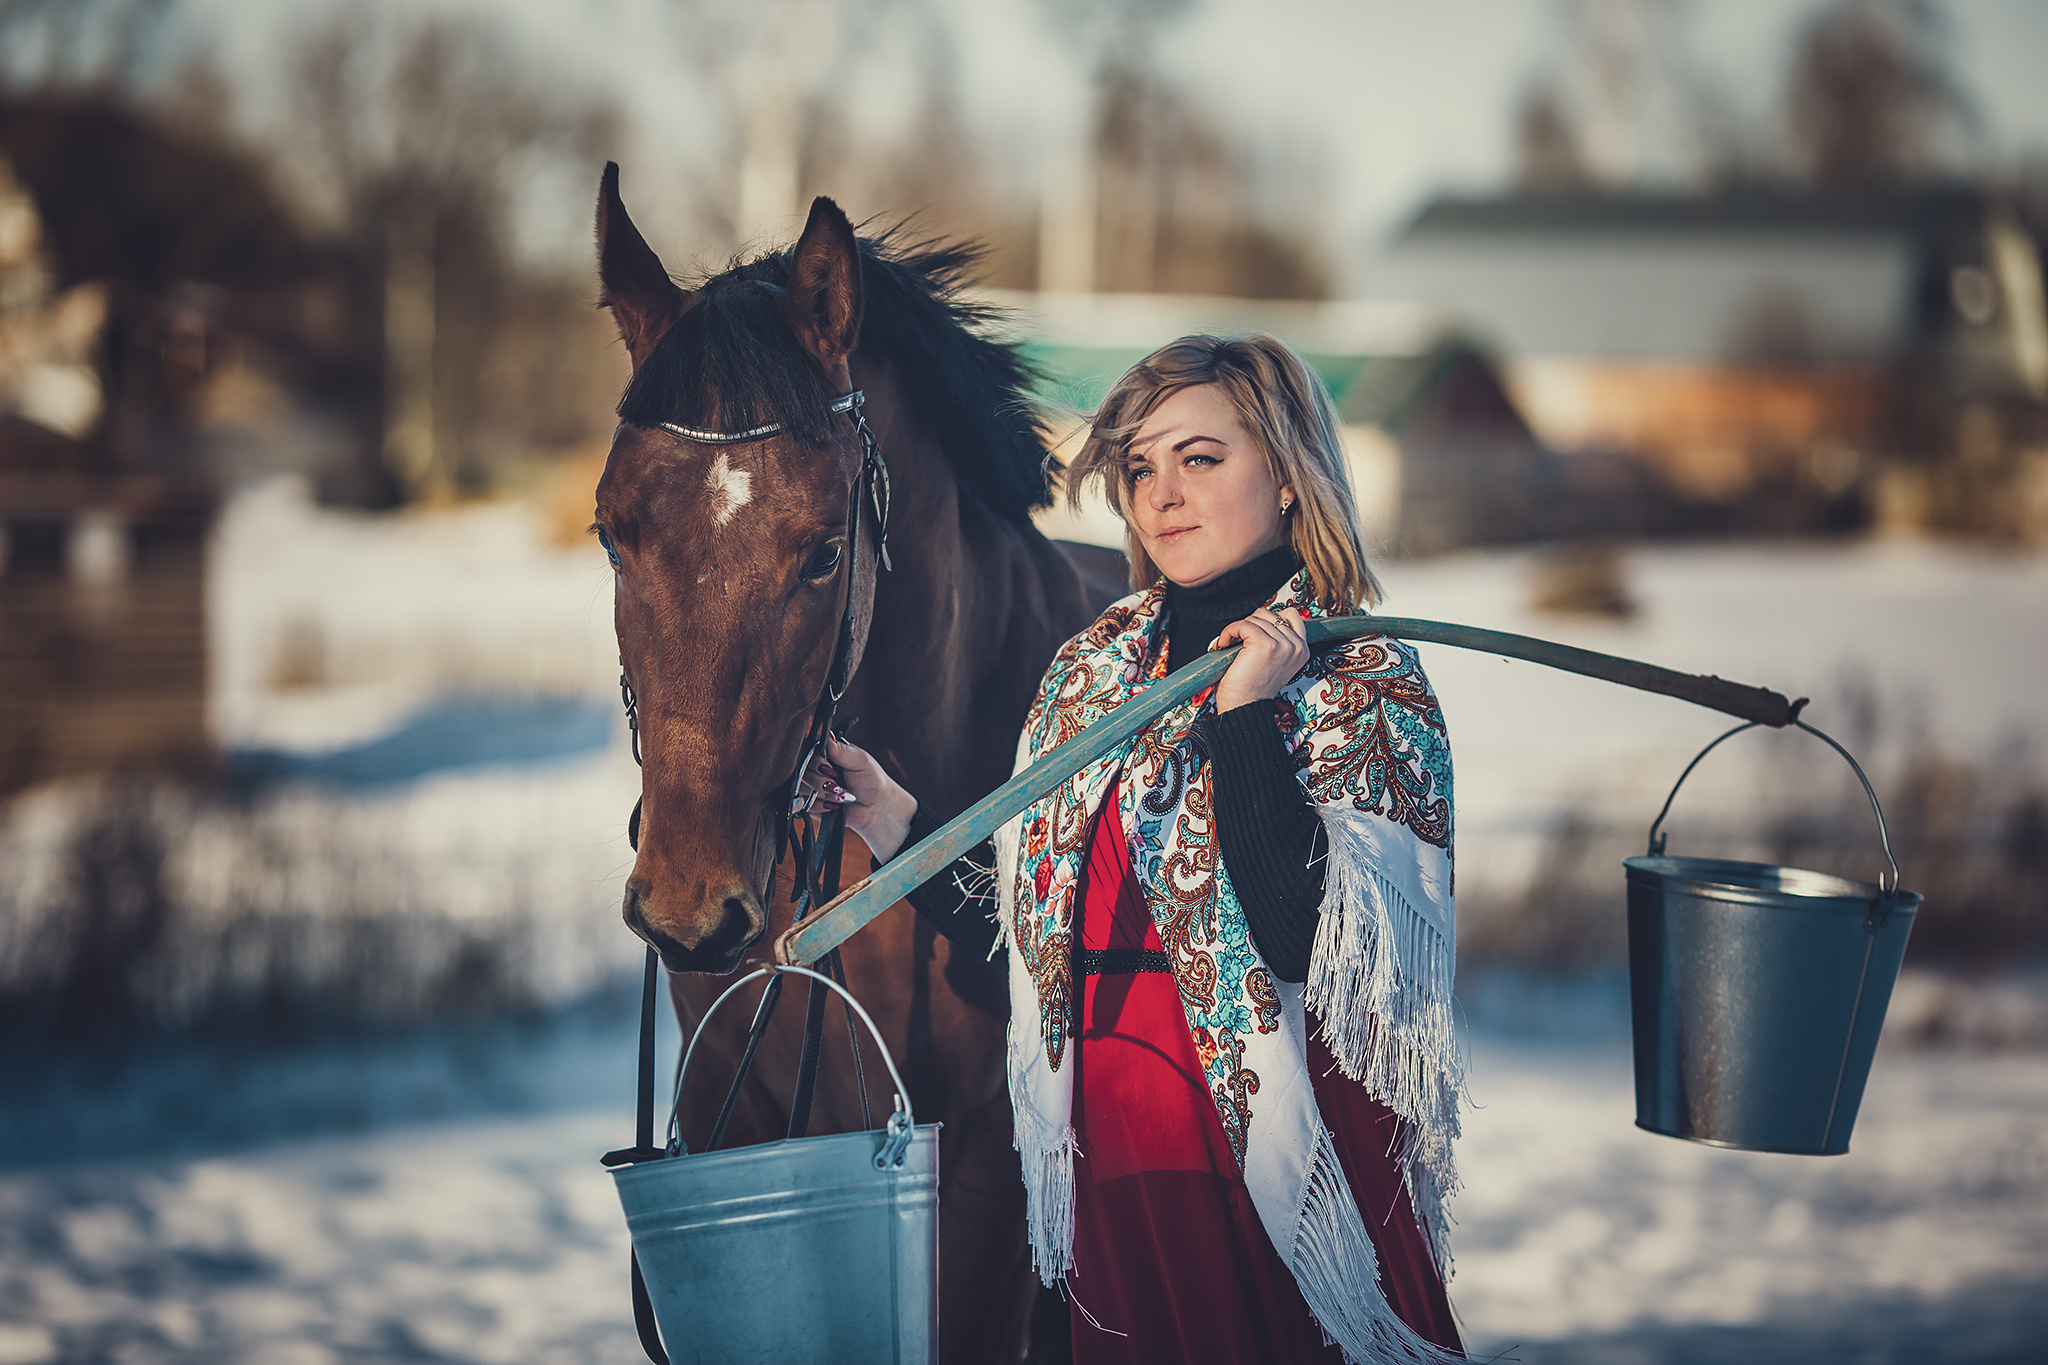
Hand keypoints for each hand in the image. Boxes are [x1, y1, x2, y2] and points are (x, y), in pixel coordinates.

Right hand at [802, 733, 918, 861]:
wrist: (876, 807)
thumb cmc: (870, 779)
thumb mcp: (859, 760)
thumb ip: (841, 750)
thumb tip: (827, 734)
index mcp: (825, 751)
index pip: (806, 750)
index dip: (815, 762)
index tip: (831, 769)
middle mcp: (814, 765)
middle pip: (800, 770)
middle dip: (820, 781)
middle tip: (837, 785)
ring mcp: (810, 784)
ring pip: (800, 787)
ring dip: (822, 794)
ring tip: (841, 796)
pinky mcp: (809, 802)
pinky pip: (802, 804)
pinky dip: (819, 806)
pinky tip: (834, 805)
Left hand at [1211, 605, 1308, 713]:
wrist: (1243, 708)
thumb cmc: (1253, 688)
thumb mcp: (1275, 662)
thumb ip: (1278, 641)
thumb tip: (1263, 616)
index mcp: (1302, 650)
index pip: (1291, 615)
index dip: (1268, 619)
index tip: (1253, 631)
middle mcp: (1296, 647)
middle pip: (1269, 614)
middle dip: (1250, 624)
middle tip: (1238, 638)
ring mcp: (1281, 645)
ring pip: (1255, 618)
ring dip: (1238, 628)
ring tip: (1229, 642)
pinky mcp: (1264, 644)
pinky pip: (1242, 625)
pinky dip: (1229, 631)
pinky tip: (1223, 644)